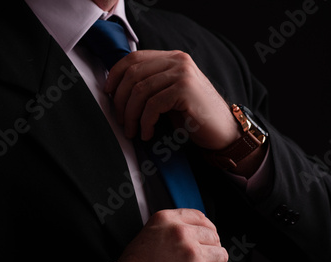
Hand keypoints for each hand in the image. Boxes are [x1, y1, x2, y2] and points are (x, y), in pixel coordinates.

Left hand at [104, 50, 241, 149]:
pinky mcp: (185, 90)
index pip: (134, 58)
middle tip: (121, 121)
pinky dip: (145, 122)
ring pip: (140, 91)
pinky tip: (148, 134)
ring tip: (133, 131)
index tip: (108, 93)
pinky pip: (152, 105)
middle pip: (133, 74)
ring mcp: (182, 74)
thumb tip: (116, 90)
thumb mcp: (169, 95)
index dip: (115, 74)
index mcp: (172, 58)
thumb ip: (151, 85)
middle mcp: (178, 61)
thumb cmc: (194, 118)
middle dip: (120, 100)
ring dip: (131, 115)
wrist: (223, 133)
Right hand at [117, 209, 228, 261]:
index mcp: (167, 220)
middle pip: (214, 237)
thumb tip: (196, 233)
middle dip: (211, 251)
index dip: (208, 230)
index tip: (208, 240)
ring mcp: (193, 254)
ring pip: (221, 256)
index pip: (200, 217)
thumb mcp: (148, 234)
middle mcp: (181, 233)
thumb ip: (171, 229)